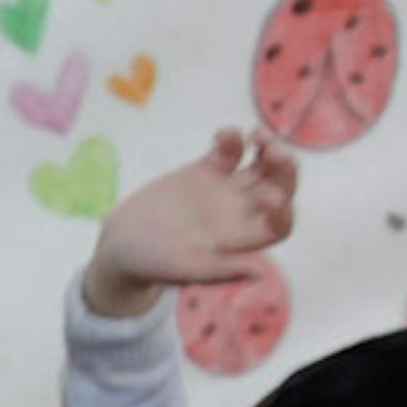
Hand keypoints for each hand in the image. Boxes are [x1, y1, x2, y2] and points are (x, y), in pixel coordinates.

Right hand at [80, 129, 301, 315]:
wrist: (121, 243)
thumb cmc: (153, 263)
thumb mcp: (186, 269)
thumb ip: (222, 270)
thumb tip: (260, 272)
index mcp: (241, 239)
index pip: (280, 224)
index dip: (284, 211)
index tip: (271, 197)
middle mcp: (240, 213)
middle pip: (278, 187)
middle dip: (284, 169)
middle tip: (273, 151)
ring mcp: (225, 189)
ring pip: (261, 164)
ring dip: (267, 146)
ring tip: (257, 134)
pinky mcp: (205, 171)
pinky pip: (231, 150)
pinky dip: (232, 138)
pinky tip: (220, 135)